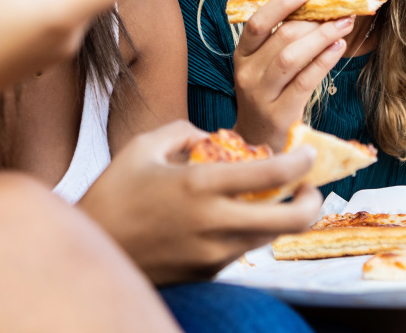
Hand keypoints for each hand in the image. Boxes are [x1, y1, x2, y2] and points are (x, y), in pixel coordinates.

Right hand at [78, 120, 323, 285]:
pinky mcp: (207, 272)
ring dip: (282, 218)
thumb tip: (211, 137)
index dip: (302, 161)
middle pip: (289, 220)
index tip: (309, 152)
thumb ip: (183, 132)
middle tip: (309, 189)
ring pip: (269, 237)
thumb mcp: (142, 147)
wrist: (93, 248)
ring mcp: (213, 253)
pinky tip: (235, 217)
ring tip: (276, 200)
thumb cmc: (114, 192)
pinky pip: (241, 249)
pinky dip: (248, 231)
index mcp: (200, 184)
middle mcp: (214, 222)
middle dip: (312, 202)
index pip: (273, 173)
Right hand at [232, 0, 353, 149]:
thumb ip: (278, 42)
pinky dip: (324, 61)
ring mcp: (261, 96)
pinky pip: (304, 81)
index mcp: (241, 57)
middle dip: (313, 20)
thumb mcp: (262, 68)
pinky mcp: (279, 114)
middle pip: (280, 37)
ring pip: (291, 57)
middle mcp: (246, 74)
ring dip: (321, 36)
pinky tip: (339, 47)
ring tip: (344, 24)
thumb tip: (314, 8)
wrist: (257, 143)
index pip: (257, 22)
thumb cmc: (267, 98)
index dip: (282, 3)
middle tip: (339, 9)